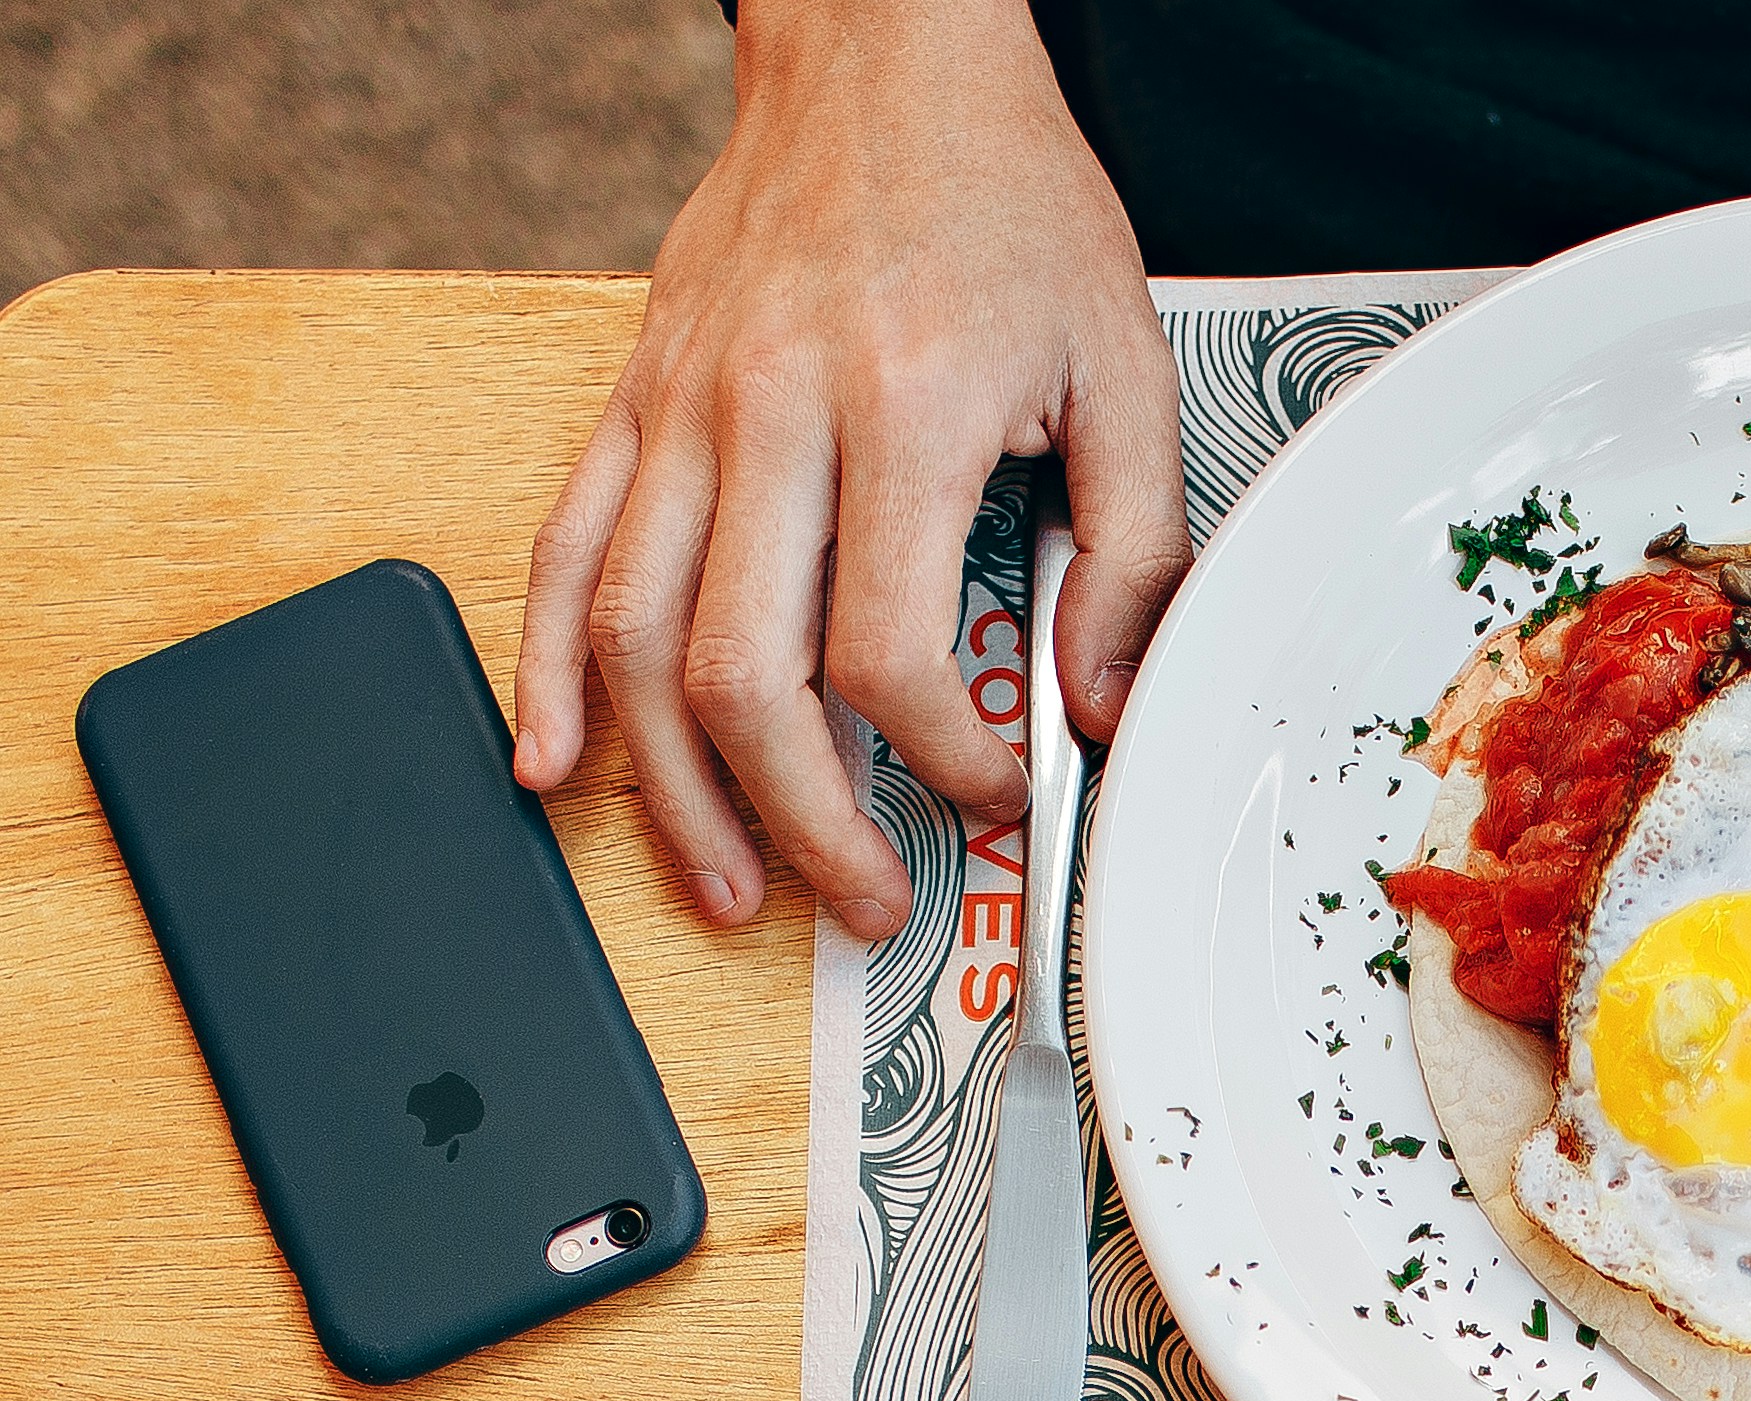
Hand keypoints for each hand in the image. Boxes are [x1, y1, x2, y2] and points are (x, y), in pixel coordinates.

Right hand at [512, 0, 1186, 937]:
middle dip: (806, 820)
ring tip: (732, 887)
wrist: (889, 58)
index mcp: (906, 406)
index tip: (990, 792)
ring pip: (640, 639)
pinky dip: (548, 671)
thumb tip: (1097, 700)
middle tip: (865, 898)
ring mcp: (684, 407)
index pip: (890, 648)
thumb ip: (1132, 549)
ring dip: (678, 790)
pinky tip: (555, 762)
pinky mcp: (633, 397)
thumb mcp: (1126, 366)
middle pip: (748, 672)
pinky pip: (565, 549)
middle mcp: (773, 410)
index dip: (943, 758)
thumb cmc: (1006, 203)